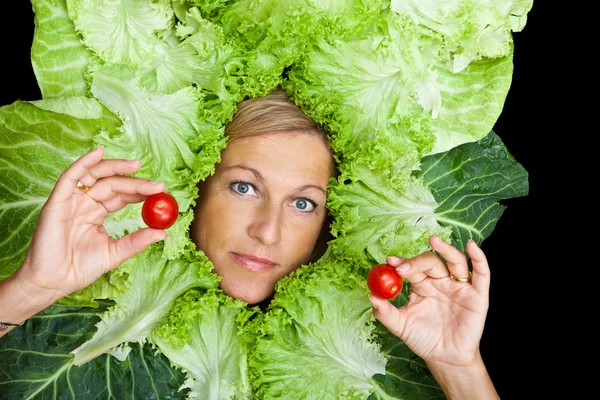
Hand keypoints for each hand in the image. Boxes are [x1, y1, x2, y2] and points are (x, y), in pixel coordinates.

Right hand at [16, 147, 168, 304]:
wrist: (52, 282)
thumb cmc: (78, 269)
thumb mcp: (114, 254)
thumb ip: (136, 241)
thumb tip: (163, 233)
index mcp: (97, 213)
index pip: (122, 196)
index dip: (141, 191)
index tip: (161, 192)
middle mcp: (84, 203)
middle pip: (113, 184)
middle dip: (135, 182)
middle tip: (158, 186)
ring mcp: (71, 200)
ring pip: (95, 175)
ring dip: (116, 167)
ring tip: (137, 166)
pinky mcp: (57, 201)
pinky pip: (70, 176)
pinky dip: (84, 162)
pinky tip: (99, 152)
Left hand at [369, 236, 489, 367]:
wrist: (445, 359)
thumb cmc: (423, 339)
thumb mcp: (401, 326)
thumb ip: (385, 312)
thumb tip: (371, 296)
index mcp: (422, 285)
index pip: (412, 268)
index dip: (402, 263)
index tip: (389, 262)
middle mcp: (440, 281)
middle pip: (431, 262)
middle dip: (416, 262)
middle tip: (402, 267)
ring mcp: (459, 287)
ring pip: (455, 261)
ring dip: (445, 249)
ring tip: (433, 240)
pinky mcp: (477, 295)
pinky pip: (481, 274)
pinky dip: (479, 258)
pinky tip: (472, 246)